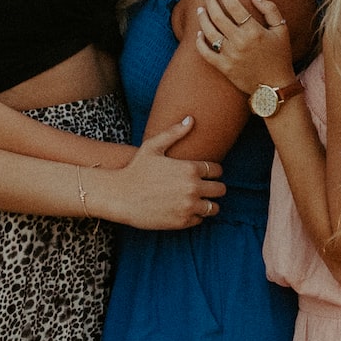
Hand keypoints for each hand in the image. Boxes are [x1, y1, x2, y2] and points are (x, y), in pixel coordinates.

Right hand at [92, 118, 225, 228]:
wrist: (120, 196)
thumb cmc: (135, 169)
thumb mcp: (152, 147)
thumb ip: (174, 133)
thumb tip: (191, 119)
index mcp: (189, 168)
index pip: (217, 170)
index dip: (213, 171)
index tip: (205, 173)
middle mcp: (193, 187)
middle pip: (220, 189)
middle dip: (214, 188)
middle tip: (204, 188)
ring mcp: (188, 206)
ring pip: (213, 207)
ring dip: (208, 204)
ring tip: (197, 201)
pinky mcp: (182, 221)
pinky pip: (199, 220)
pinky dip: (194, 216)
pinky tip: (183, 209)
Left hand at [194, 0, 295, 93]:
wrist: (275, 86)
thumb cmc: (280, 55)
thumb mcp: (281, 30)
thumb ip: (270, 9)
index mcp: (254, 31)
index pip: (234, 7)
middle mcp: (240, 42)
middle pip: (218, 17)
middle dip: (210, 1)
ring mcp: (230, 55)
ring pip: (209, 32)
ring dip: (203, 18)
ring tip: (200, 9)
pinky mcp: (223, 67)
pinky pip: (206, 53)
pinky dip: (199, 42)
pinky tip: (198, 33)